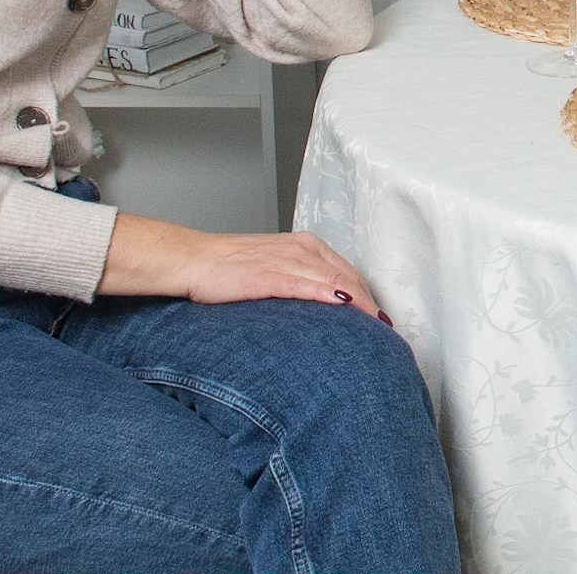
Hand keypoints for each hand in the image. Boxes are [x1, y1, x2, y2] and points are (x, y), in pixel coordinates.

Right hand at [179, 230, 385, 316]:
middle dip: (369, 305)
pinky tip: (344, 309)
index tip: (378, 319)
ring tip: (373, 329)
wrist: (193, 260)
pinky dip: (330, 297)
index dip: (367, 296)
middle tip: (382, 331)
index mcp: (305, 245)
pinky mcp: (271, 275)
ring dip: (359, 306)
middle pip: (349, 278)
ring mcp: (287, 259)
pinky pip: (308, 286)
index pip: (348, 272)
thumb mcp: (274, 267)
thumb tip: (322, 307)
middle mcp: (302, 248)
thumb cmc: (228, 268)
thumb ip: (300, 281)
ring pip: (336, 281)